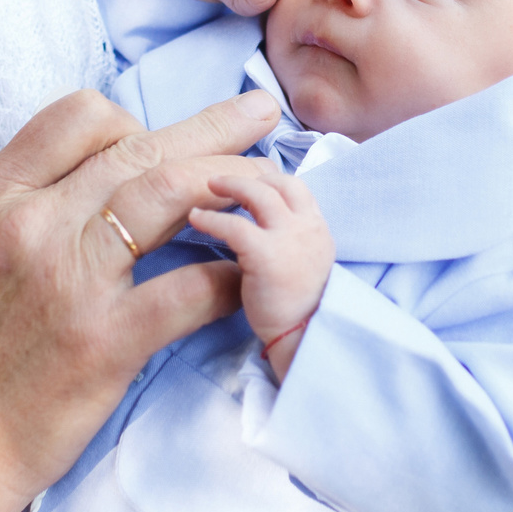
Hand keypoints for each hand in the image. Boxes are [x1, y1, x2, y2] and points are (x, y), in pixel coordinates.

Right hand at [0, 89, 280, 506]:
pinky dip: (231, 273)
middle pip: (139, 147)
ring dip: (232, 180)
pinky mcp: (104, 342)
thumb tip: (93, 177)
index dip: (133, 118)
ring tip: (272, 180)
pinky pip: (188, 287)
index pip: (77, 116)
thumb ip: (22, 210)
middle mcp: (29, 225)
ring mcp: (68, 281)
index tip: (164, 137)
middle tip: (259, 112)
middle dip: (211, 126)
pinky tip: (249, 274)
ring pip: (169, 192)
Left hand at [185, 164, 334, 378]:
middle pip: (278, 182)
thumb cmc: (295, 308)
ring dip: (229, 184)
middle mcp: (308, 227)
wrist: (302, 338)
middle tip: (217, 178)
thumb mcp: (302, 263)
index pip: (294, 186)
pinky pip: (235, 226)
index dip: (267, 179)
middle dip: (246, 173)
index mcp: (317, 228)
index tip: (245, 180)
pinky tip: (196, 218)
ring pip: (258, 193)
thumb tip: (258, 224)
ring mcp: (290, 239)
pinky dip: (212, 218)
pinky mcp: (268, 256)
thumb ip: (287, 239)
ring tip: (206, 187)